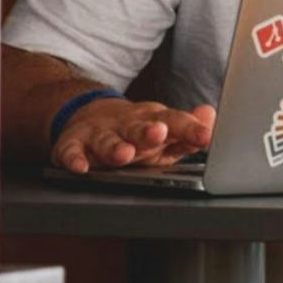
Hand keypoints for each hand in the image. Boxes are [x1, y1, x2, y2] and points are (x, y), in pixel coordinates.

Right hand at [52, 98, 215, 172]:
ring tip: (124, 154)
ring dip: (114, 147)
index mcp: (154, 120)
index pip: (175, 122)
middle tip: (159, 134)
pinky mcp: (73, 143)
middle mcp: (127, 124)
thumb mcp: (166, 131)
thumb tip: (211, 116)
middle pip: (139, 127)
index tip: (205, 136)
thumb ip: (189, 131)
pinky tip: (80, 167)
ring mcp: (99, 133)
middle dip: (149, 132)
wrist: (89, 115)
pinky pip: (71, 151)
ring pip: (107, 140)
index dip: (190, 129)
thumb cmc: (137, 132)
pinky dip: (73, 159)